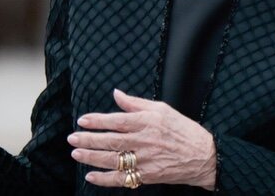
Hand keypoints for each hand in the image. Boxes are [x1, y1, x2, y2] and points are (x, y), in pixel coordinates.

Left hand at [68, 89, 216, 189]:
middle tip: (72, 138)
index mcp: (148, 122)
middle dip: (88, 140)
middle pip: (110, 141)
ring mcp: (145, 160)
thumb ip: (136, 103)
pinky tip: (91, 175)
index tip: (83, 120)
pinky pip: (120, 179)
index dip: (97, 121)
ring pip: (112, 159)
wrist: (203, 156)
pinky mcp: (147, 175)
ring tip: (76, 154)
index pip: (117, 120)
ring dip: (91, 157)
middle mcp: (145, 140)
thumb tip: (116, 94)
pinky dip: (104, 178)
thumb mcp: (163, 109)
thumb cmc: (183, 130)